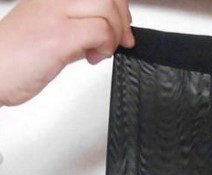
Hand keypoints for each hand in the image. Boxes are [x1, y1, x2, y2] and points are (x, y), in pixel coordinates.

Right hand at [0, 0, 134, 106]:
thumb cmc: (14, 58)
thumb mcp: (51, 34)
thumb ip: (79, 29)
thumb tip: (107, 33)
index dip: (119, 7)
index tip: (123, 27)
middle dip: (123, 21)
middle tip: (120, 42)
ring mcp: (54, 13)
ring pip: (107, 9)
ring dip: (114, 35)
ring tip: (100, 51)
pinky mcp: (58, 35)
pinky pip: (100, 31)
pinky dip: (106, 47)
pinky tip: (92, 58)